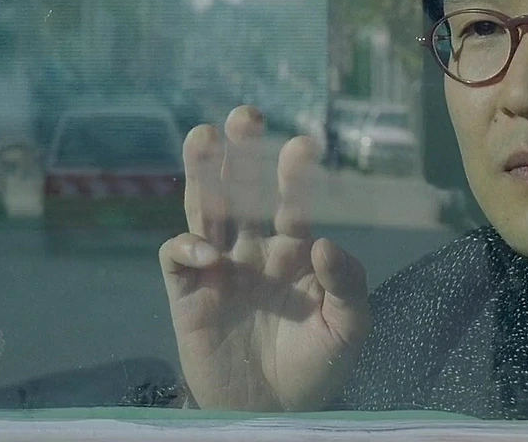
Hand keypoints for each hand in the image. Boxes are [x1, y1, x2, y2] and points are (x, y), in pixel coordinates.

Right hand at [160, 106, 370, 411]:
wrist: (274, 415)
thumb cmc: (317, 370)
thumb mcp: (349, 329)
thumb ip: (347, 285)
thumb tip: (323, 243)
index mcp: (295, 255)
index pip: (292, 204)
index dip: (293, 174)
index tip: (303, 144)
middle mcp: (254, 252)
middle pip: (243, 193)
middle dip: (243, 154)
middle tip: (246, 115)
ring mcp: (219, 270)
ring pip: (206, 210)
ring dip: (203, 173)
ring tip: (203, 135)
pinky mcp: (188, 295)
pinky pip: (178, 257)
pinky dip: (186, 245)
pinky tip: (207, 249)